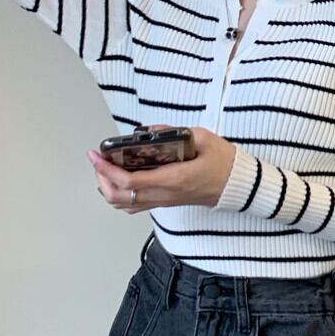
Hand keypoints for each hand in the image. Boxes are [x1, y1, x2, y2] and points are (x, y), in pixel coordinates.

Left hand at [89, 125, 235, 212]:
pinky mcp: (166, 202)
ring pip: (124, 205)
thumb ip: (175, 132)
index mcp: (173, 179)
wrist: (238, 185)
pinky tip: (120, 180)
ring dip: (108, 188)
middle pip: (120, 197)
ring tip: (106, 169)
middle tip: (99, 159)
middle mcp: (165, 195)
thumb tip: (151, 129)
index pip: (130, 181)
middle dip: (102, 178)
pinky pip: (135, 206)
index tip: (96, 155)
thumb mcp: (203, 138)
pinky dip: (120, 196)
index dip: (107, 170)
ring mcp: (164, 201)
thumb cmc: (224, 163)